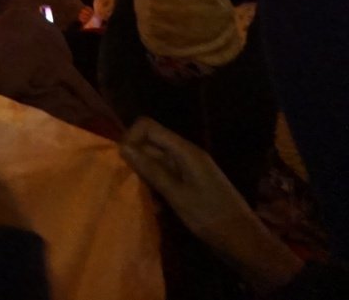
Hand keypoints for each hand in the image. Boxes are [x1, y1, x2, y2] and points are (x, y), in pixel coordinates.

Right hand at [120, 118, 302, 288]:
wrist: (245, 242)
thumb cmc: (211, 217)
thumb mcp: (177, 195)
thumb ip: (151, 170)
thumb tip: (123, 147)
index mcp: (186, 151)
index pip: (148, 126)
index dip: (131, 138)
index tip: (123, 163)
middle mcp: (187, 155)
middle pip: (151, 144)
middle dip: (137, 161)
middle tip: (133, 186)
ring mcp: (190, 170)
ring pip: (156, 162)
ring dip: (146, 178)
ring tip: (147, 200)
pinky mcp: (192, 184)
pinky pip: (166, 177)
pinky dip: (158, 188)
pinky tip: (158, 208)